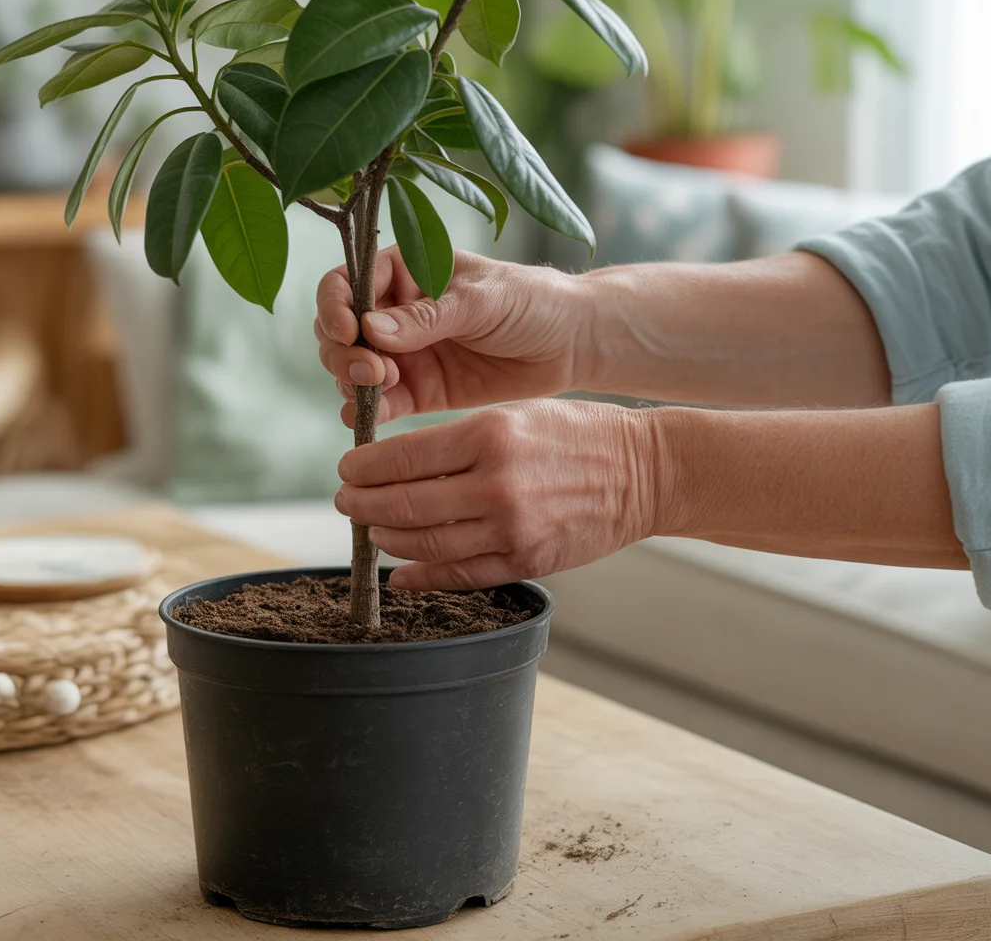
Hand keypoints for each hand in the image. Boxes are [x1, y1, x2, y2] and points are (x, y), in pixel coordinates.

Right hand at [315, 246, 588, 427]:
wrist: (571, 344)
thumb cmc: (532, 302)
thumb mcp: (482, 299)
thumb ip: (427, 316)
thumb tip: (369, 330)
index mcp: (405, 271)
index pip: (346, 283)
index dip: (335, 307)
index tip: (347, 330)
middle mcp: (395, 312)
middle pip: (338, 332)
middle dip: (342, 352)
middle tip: (371, 369)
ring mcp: (405, 354)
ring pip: (352, 370)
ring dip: (352, 381)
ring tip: (384, 385)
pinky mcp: (420, 392)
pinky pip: (380, 403)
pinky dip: (367, 411)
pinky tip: (369, 417)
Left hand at [334, 399, 658, 590]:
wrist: (644, 472)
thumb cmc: (578, 434)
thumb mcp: (516, 414)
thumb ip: (457, 440)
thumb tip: (397, 465)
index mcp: (489, 434)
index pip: (401, 458)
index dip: (362, 468)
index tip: (347, 470)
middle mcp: (495, 483)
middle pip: (402, 504)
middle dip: (361, 506)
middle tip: (346, 502)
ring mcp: (511, 528)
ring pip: (423, 544)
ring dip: (386, 540)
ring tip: (372, 531)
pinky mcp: (526, 560)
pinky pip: (459, 575)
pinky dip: (421, 577)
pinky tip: (401, 573)